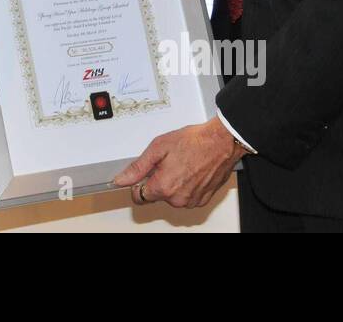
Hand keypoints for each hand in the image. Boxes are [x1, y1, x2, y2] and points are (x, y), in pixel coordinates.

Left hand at [112, 117, 246, 208]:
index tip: (142, 175)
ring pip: (172, 196)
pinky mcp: (203, 199)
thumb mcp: (158, 148)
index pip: (139, 196)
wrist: (221, 142)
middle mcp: (177, 199)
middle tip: (167, 162)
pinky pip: (187, 196)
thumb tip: (121, 179)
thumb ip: (138, 167)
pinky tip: (191, 170)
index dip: (137, 184)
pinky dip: (186, 186)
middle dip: (158, 180)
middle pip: (156, 195)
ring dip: (173, 183)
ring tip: (181, 164)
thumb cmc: (194, 142)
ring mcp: (191, 201)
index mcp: (163, 187)